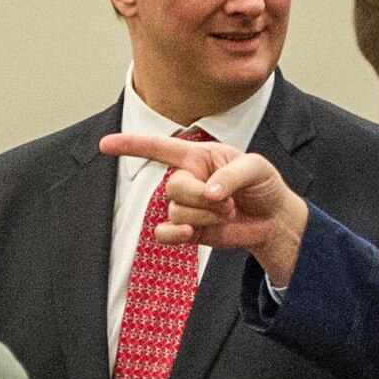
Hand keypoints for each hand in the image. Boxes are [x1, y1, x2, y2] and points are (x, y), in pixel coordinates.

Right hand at [97, 133, 310, 285]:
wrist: (273, 220)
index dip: (131, 145)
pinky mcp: (189, 230)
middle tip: (228, 202)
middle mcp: (188, 179)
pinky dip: (173, 234)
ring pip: (176, 211)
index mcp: (198, 156)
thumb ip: (232, 174)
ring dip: (205, 215)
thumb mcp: (258, 168)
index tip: (105, 144)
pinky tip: (188, 233)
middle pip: (173, 186)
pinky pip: (165, 233)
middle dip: (200, 196)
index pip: (159, 148)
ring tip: (228, 213)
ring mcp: (186, 206)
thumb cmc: (265, 186)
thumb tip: (209, 192)